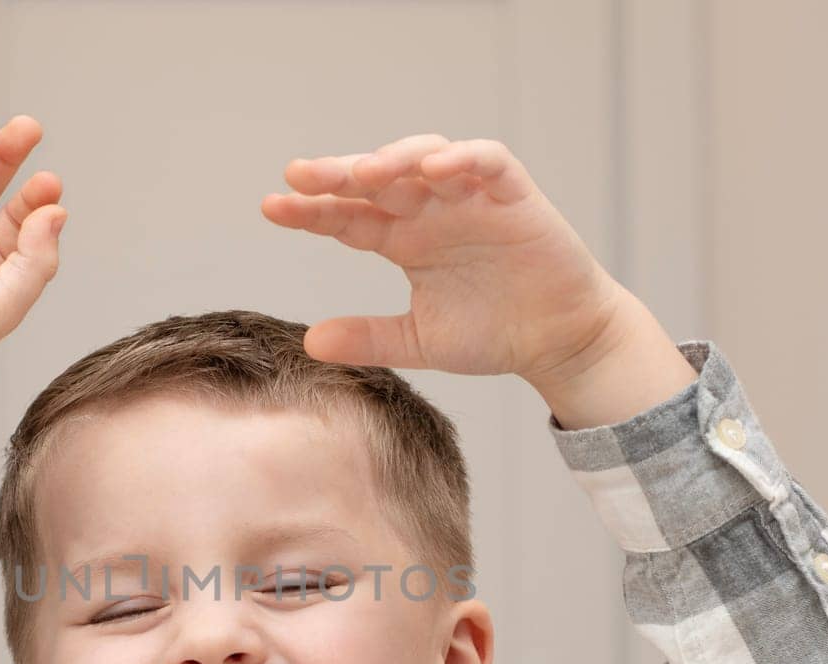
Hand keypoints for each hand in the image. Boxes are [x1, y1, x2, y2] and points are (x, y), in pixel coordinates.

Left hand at [261, 134, 645, 390]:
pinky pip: (487, 162)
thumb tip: (310, 342)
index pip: (348, 216)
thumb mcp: (419, 341)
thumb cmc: (492, 333)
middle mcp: (431, 211)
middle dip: (340, 174)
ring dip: (396, 159)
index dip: (311, 211)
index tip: (271, 207)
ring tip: (366, 172)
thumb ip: (369, 338)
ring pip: (426, 157)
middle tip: (300, 175)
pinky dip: (463, 159)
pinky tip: (433, 170)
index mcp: (404, 240)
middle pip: (378, 179)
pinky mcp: (514, 195)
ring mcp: (471, 198)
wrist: (556, 342)